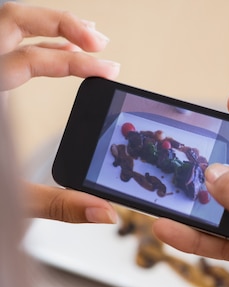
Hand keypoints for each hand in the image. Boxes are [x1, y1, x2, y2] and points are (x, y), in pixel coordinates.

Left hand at [0, 2, 119, 223]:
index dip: (75, 60)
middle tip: (100, 43)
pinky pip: (4, 53)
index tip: (106, 70)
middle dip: (63, 25)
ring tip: (86, 41)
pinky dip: (35, 48)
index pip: (30, 58)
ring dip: (49, 30)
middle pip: (14, 21)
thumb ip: (59, 205)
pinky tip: (57, 56)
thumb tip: (103, 211)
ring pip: (6, 28)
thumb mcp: (11, 200)